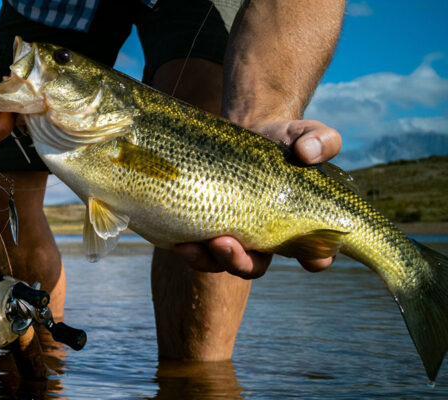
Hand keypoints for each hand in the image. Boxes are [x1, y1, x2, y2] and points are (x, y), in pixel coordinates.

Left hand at [173, 119, 341, 278]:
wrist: (248, 133)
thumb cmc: (284, 141)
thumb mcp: (308, 135)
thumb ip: (321, 141)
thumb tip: (309, 153)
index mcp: (299, 227)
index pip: (314, 255)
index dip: (314, 259)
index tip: (310, 259)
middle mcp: (266, 241)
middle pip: (255, 267)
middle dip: (240, 263)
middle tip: (226, 244)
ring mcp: (236, 238)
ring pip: (222, 262)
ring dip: (208, 260)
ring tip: (192, 246)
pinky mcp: (210, 228)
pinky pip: (199, 251)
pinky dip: (190, 252)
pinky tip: (180, 242)